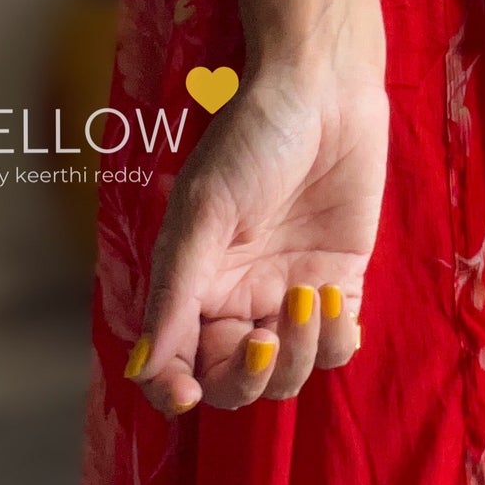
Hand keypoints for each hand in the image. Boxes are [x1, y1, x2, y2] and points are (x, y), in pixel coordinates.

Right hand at [122, 57, 388, 417]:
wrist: (325, 89)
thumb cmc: (253, 136)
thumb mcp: (205, 208)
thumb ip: (176, 290)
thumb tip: (141, 367)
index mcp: (195, 283)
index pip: (176, 364)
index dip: (173, 391)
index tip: (186, 395)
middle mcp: (241, 296)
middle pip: (238, 382)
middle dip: (251, 376)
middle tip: (266, 335)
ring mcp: (292, 292)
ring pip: (292, 371)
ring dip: (300, 353)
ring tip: (311, 295)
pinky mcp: (342, 279)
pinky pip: (339, 344)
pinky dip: (338, 338)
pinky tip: (335, 295)